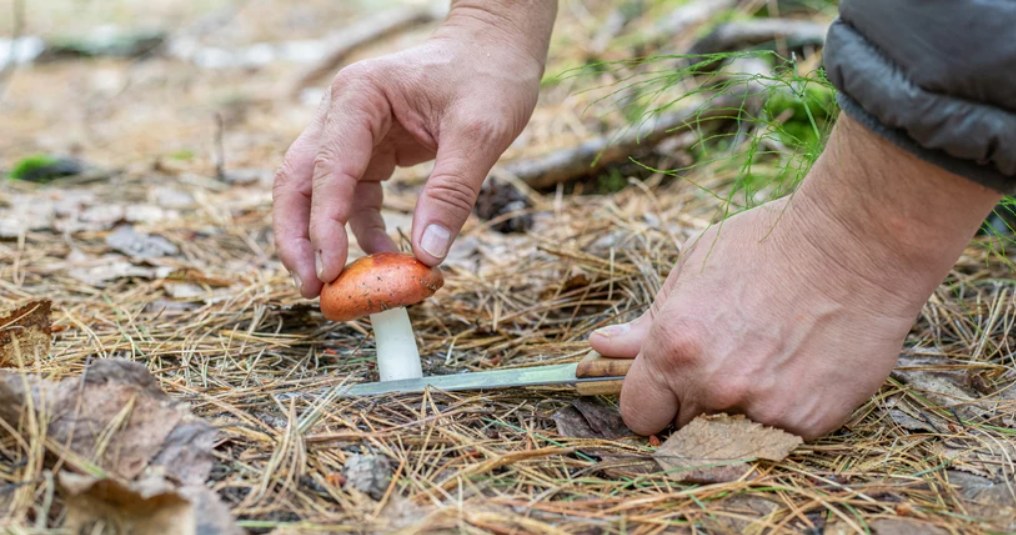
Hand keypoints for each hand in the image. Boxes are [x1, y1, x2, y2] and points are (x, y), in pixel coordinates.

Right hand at [273, 4, 554, 296]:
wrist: (496, 46)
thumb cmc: (489, 74)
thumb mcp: (481, 131)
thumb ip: (452, 191)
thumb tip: (428, 256)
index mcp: (359, 97)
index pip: (327, 169)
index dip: (323, 225)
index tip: (329, 270)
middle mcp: (343, 114)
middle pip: (299, 182)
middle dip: (298, 237)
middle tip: (311, 288)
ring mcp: (353, 135)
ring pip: (319, 196)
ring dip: (326, 241)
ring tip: (342, 287)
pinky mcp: (371, 154)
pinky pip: (354, 200)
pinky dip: (362, 232)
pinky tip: (384, 257)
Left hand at [591, 116, 998, 438]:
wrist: (858, 244)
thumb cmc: (770, 245)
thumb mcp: (693, 269)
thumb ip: (647, 322)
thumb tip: (599, 346)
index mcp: (674, 348)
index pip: (638, 413)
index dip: (649, 400)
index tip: (665, 388)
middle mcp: (713, 386)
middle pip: (680, 429)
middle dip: (691, 405)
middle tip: (724, 364)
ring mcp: (762, 409)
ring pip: (725, 441)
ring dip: (732, 417)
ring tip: (760, 366)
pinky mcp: (808, 422)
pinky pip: (776, 437)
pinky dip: (779, 415)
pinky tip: (796, 371)